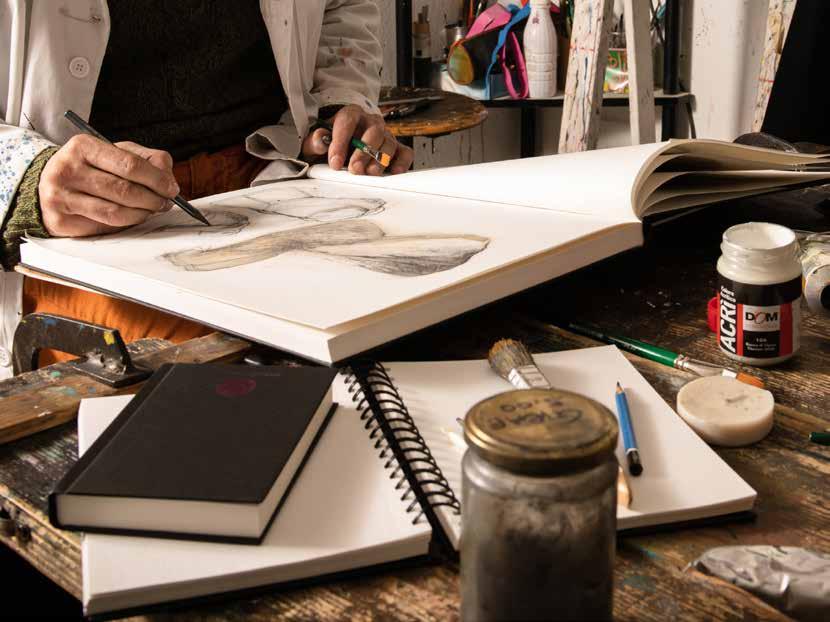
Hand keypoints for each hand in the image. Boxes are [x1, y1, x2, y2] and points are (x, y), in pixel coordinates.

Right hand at [39, 135, 178, 236]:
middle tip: (164, 203)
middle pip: (125, 191)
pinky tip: (129, 217)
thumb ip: (147, 159)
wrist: (50, 185)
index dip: (157, 180)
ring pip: (116, 213)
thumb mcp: (116, 153)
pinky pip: (103, 227)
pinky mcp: (61, 220)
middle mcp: (67, 169)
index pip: (130, 165)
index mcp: (83, 146)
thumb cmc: (91, 168)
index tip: (172, 189)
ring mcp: (60, 196)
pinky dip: (124, 224)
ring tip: (150, 210)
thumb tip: (168, 179)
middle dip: (153, 199)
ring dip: (142, 214)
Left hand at [302, 104, 413, 175]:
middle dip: (364, 151)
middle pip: (373, 131)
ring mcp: (385, 135)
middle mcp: (371, 123)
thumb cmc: (330, 145)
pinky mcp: (396, 149)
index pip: (347, 121)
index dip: (341, 142)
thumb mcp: (316, 143)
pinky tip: (393, 172)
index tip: (335, 162)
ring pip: (389, 142)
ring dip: (381, 159)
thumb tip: (319, 139)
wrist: (343, 148)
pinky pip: (405, 153)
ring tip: (371, 173)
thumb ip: (314, 141)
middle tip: (355, 169)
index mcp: (351, 115)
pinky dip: (402, 162)